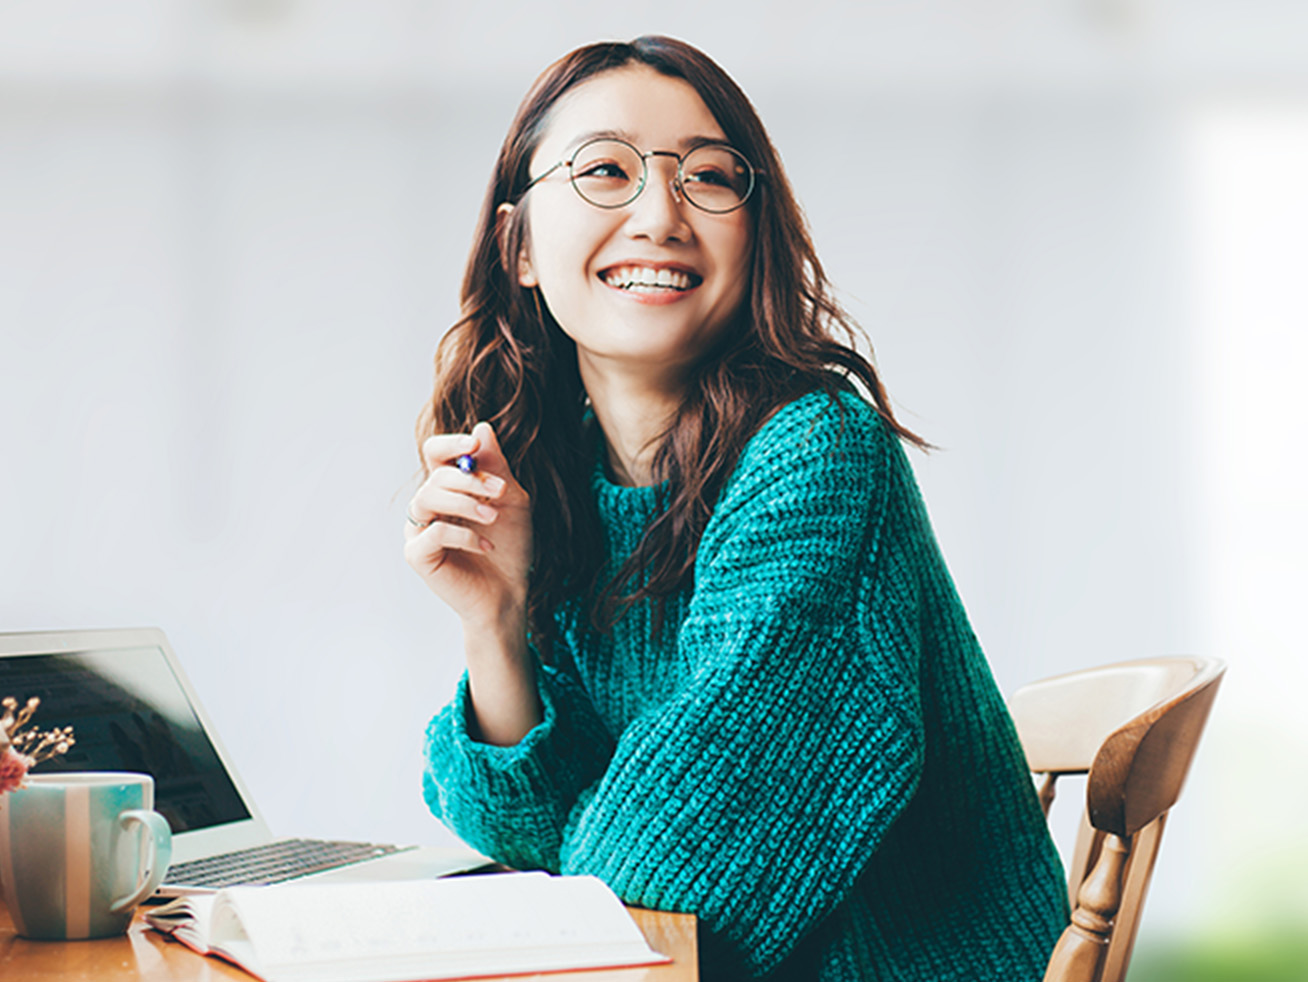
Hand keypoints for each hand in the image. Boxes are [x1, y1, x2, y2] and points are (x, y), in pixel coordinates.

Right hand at [403, 422, 532, 632]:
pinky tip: (485, 545)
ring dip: (466, 503)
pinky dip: (463, 534)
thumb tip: (481, 427)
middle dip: (470, 479)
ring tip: (493, 517)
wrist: (510, 593)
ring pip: (428, 497)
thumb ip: (496, 466)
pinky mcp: (417, 555)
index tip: (475, 444)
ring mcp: (419, 529)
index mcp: (449, 488)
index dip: (450, 443)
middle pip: (435, 474)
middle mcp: (429, 505)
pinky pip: (432, 532)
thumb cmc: (511, 546)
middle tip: (501, 491)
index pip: (434, 453)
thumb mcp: (512, 500)